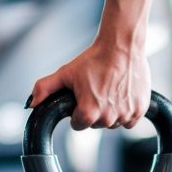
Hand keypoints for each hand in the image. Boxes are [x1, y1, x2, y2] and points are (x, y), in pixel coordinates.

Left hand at [29, 41, 150, 130]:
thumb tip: (31, 105)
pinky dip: (126, 111)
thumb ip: (44, 89)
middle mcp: (108, 118)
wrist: (122, 46)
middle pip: (96, 125)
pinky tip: (121, 95)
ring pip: (114, 123)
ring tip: (109, 90)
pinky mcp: (140, 110)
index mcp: (89, 113)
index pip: (79, 125)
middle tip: (96, 90)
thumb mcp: (65, 73)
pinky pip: (130, 121)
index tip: (82, 98)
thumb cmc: (93, 59)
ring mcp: (126, 114)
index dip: (77, 111)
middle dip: (94, 111)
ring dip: (110, 112)